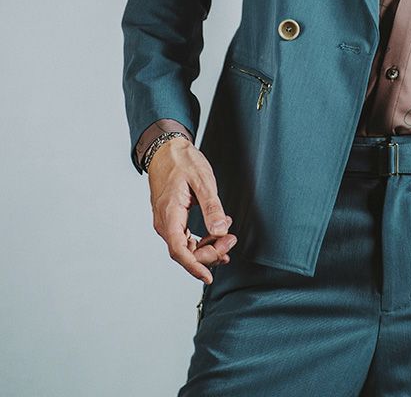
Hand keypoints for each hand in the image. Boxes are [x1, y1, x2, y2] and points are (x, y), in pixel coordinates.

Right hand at [147, 136, 237, 283]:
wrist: (167, 149)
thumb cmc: (182, 161)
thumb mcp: (202, 180)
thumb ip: (212, 207)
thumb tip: (220, 231)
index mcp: (169, 215)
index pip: (179, 250)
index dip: (194, 266)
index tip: (209, 277)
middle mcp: (164, 223)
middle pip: (185, 251)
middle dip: (210, 253)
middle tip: (231, 240)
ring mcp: (167, 222)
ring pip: (187, 246)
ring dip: (208, 247)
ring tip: (229, 237)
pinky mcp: (172, 219)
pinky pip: (186, 237)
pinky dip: (203, 240)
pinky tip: (218, 235)